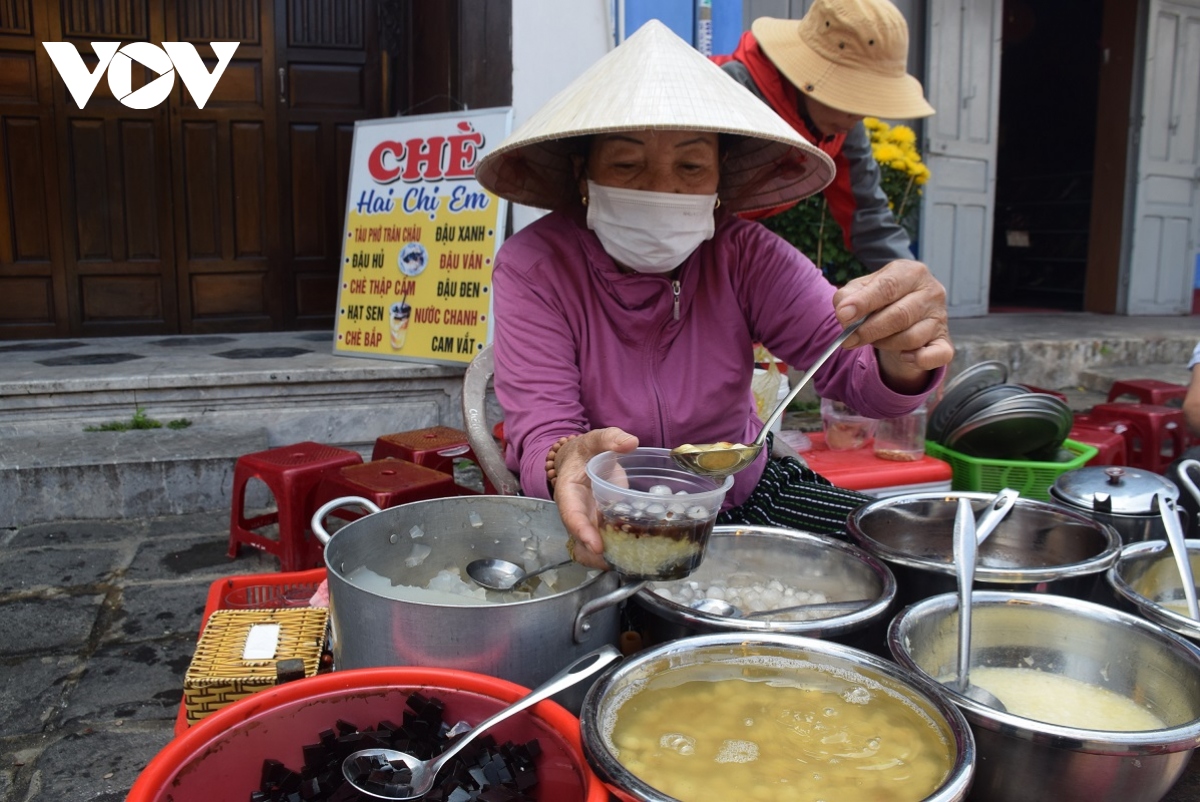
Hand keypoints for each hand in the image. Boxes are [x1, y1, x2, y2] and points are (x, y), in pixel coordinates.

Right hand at [553, 427, 638, 568]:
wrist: (581, 459)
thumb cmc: (585, 451)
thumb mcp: (595, 440)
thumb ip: (610, 438)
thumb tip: (631, 442)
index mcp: (569, 493)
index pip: (572, 516)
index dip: (583, 533)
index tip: (597, 546)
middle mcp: (577, 513)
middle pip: (580, 542)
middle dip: (595, 557)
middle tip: (619, 562)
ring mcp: (589, 522)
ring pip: (591, 550)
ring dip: (608, 559)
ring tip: (632, 563)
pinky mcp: (601, 525)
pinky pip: (606, 543)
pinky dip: (619, 551)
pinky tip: (639, 554)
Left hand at [831, 259, 953, 391]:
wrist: (905, 316)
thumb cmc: (881, 299)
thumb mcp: (861, 289)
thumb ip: (848, 296)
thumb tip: (844, 312)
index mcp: (911, 272)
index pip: (888, 286)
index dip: (864, 302)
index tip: (843, 315)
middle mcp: (932, 292)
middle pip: (899, 315)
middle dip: (868, 330)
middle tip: (848, 340)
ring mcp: (941, 317)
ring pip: (910, 338)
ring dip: (885, 344)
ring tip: (874, 340)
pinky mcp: (945, 341)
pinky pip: (935, 355)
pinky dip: (918, 359)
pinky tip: (903, 356)